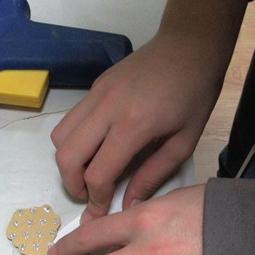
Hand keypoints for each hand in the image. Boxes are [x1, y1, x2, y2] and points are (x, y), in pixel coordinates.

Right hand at [51, 33, 219, 222]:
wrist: (189, 45)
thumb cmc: (194, 94)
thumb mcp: (184, 142)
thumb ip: (153, 176)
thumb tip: (128, 205)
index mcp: (134, 125)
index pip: (98, 173)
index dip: (96, 199)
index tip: (102, 210)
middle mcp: (107, 109)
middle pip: (67, 156)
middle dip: (72, 184)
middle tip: (89, 194)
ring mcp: (96, 94)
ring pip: (59, 137)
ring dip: (68, 161)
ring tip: (89, 171)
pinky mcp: (94, 87)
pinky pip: (70, 120)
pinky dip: (74, 140)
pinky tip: (96, 146)